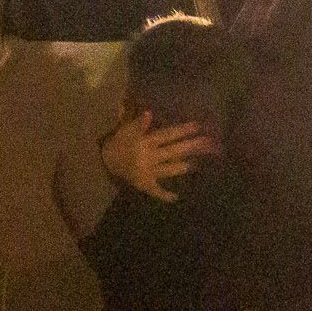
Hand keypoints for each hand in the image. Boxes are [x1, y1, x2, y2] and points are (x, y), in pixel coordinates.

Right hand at [100, 111, 216, 202]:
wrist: (103, 161)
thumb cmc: (118, 142)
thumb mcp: (125, 130)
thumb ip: (138, 123)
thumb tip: (149, 112)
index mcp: (145, 142)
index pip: (168, 135)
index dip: (183, 130)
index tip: (199, 126)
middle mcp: (148, 157)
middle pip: (173, 151)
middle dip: (191, 146)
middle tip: (208, 143)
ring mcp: (147, 172)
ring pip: (168, 170)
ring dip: (182, 167)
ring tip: (196, 164)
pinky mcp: (144, 184)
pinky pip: (155, 191)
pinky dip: (165, 195)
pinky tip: (176, 198)